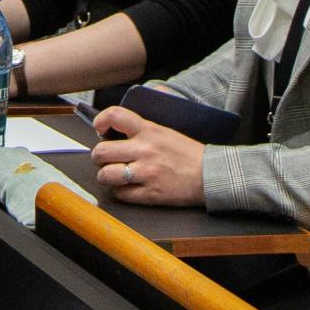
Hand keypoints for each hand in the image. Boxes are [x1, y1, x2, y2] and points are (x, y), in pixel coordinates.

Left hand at [89, 107, 206, 206]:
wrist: (210, 175)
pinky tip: (127, 187)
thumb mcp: (165, 131)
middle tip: (105, 158)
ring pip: (106, 175)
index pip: (115, 116)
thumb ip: (141, 128)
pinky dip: (120, 192)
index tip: (100, 128)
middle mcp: (144, 150)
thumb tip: (115, 127)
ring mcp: (146, 173)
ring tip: (113, 175)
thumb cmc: (188, 153)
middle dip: (99, 156)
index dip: (100, 121)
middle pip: (101, 152)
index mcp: (148, 130)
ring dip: (106, 176)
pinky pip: (120, 194)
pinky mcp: (149, 194)